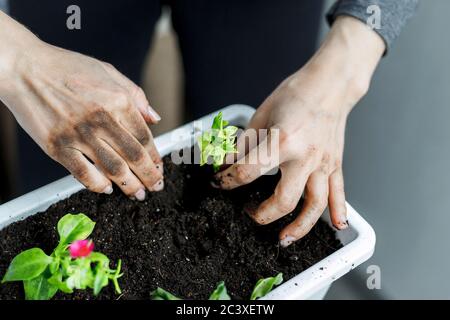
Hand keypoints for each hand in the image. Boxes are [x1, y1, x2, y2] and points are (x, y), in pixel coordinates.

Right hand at [0, 12, 162, 199]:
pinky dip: (99, 185)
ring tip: (137, 193)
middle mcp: (102, 119)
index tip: (158, 167)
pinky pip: (84, 174)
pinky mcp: (58, 147)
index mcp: (118, 100)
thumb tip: (154, 119)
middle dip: (149, 176)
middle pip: (134, 157)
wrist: (24, 69)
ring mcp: (79, 135)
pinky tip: (107, 189)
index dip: (155, 157)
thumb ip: (136, 96)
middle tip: (155, 187)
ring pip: (114, 169)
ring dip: (130, 186)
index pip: (145, 137)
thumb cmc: (66, 68)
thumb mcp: (109, 72)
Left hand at [215, 17, 384, 245]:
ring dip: (300, 227)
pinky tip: (336, 227)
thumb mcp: (259, 116)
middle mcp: (304, 156)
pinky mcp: (335, 164)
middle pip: (285, 199)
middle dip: (263, 214)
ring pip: (315, 205)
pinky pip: (339, 193)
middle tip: (250, 214)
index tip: (219, 182)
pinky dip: (338, 212)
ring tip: (284, 239)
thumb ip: (242, 145)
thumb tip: (226, 164)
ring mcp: (323, 163)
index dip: (227, 180)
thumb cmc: (295, 95)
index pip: (247, 171)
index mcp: (281, 140)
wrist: (329, 84)